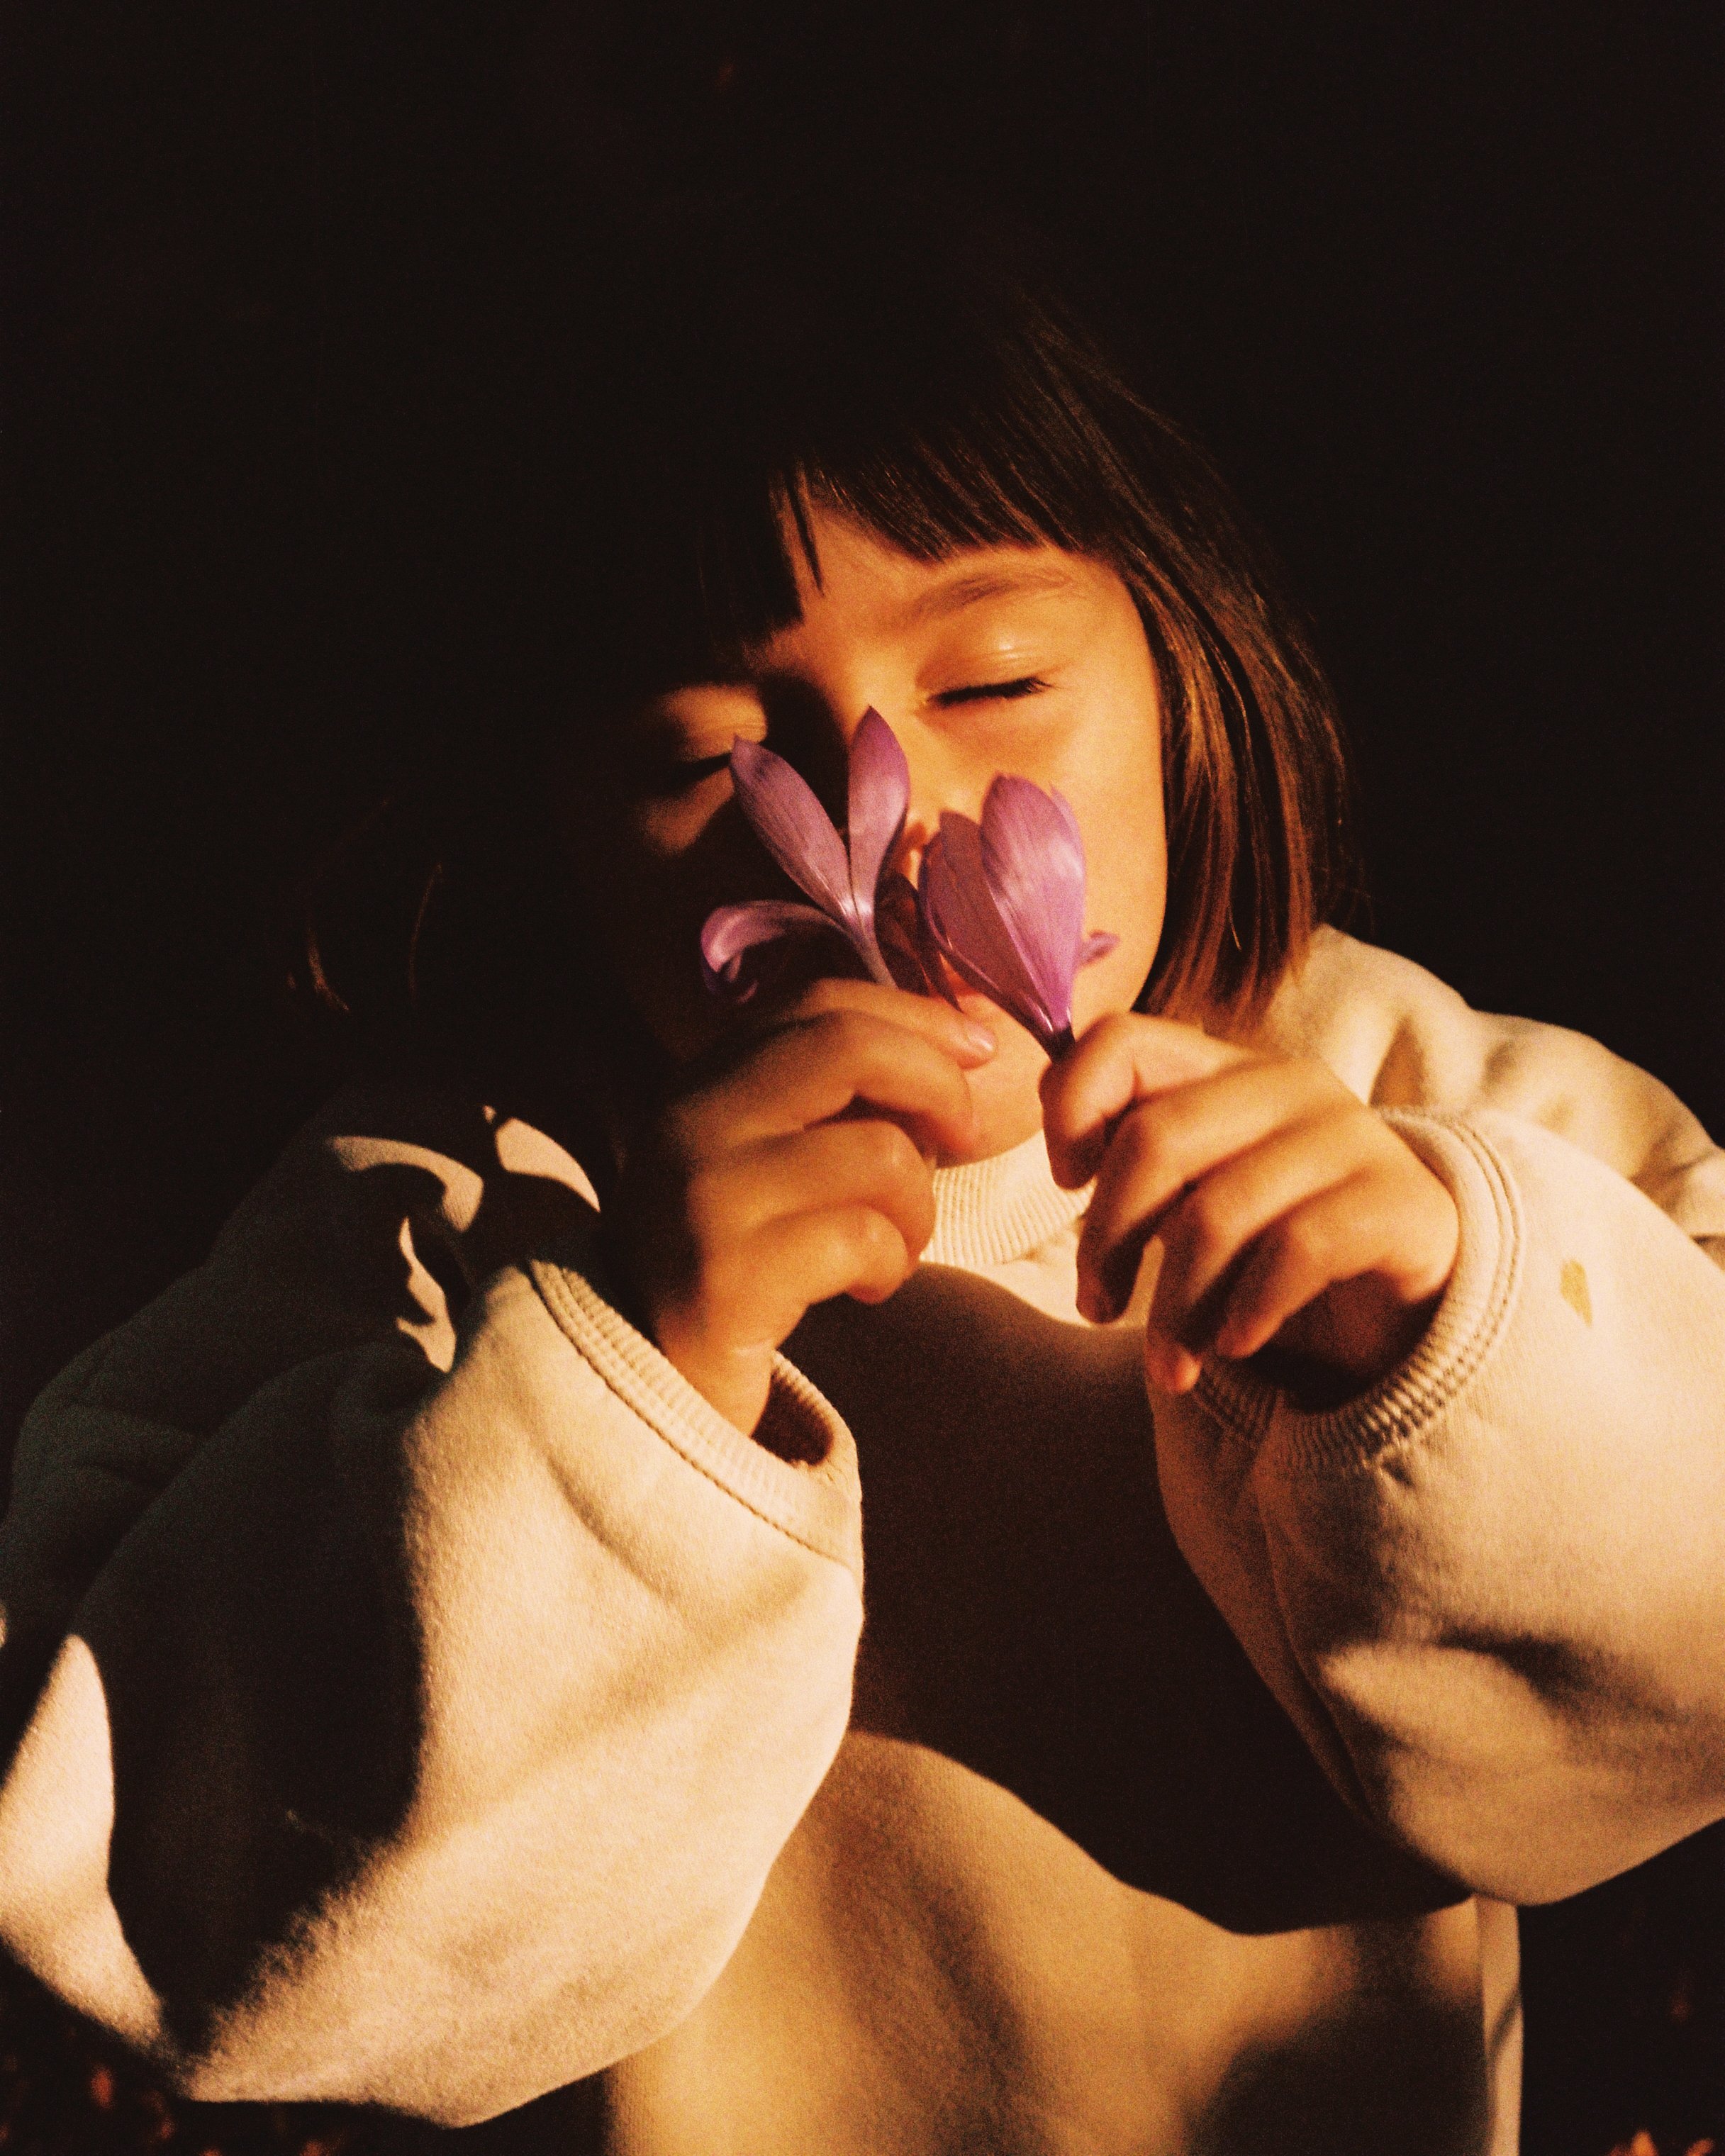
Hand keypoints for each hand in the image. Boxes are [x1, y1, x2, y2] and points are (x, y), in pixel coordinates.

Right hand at [615, 979, 993, 1435]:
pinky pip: (862, 1237)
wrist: (647, 1384)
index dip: (915, 1015)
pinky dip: (892, 1264)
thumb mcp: (765, 1162)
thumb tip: (952, 1041)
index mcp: (702, 1081)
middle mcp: (690, 1122)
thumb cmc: (734, 1266)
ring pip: (877, 1152)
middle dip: (938, 1084)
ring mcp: (703, 1196)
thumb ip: (826, 1100)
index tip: (977, 1047)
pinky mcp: (725, 1277)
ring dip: (920, 1206)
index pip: (820, 1004)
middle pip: (847, 1047)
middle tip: (963, 1137)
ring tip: (897, 1246)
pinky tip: (867, 1287)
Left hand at [1040, 1014, 1459, 1400]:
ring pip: (1219, 1212)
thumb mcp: (1197, 1190)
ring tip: (1168, 1368)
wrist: (1411, 1293)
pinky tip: (1235, 1346)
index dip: (1072, 1106)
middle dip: (1107, 1237)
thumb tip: (1060, 1132)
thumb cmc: (1276, 1239)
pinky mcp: (1399, 1203)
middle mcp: (1287, 1086)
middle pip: (1155, 1140)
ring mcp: (1351, 1137)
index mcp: (1224, 1070)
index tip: (1066, 1181)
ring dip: (1175, 1308)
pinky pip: (1295, 1252)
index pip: (1122, 1040)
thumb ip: (1135, 1155)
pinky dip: (1248, 1310)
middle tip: (1095, 1309)